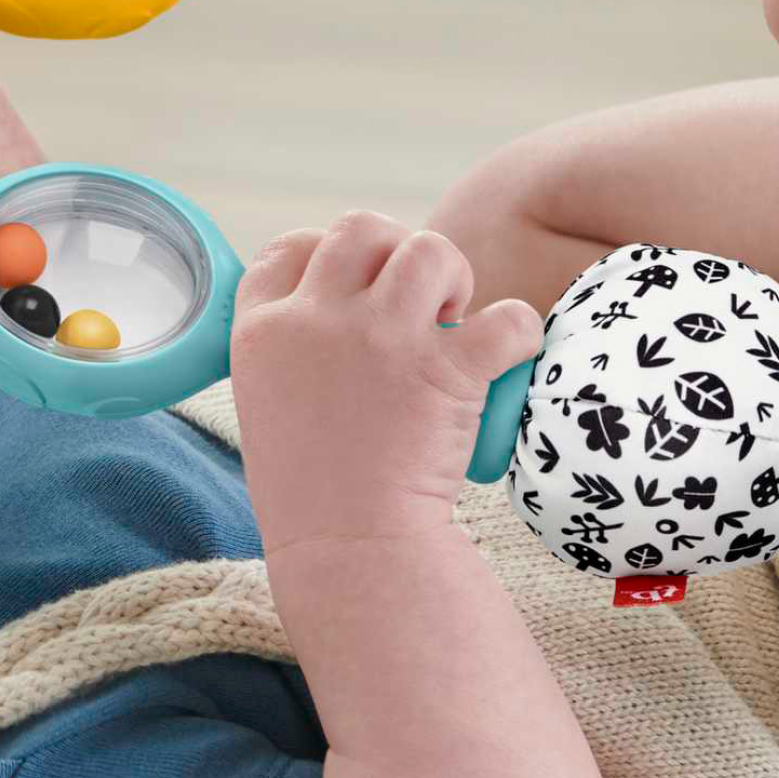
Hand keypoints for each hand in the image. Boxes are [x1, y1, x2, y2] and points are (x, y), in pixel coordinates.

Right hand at [230, 212, 543, 554]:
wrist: (349, 548)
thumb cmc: (314, 492)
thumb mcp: (270, 406)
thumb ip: (296, 351)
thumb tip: (346, 310)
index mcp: (262, 332)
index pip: (288, 248)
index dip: (329, 254)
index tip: (355, 287)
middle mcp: (316, 322)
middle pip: (362, 228)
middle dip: (398, 252)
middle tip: (417, 308)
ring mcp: (379, 340)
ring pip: (430, 249)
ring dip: (452, 279)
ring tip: (454, 326)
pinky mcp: (445, 369)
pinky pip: (506, 315)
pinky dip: (517, 331)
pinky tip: (505, 358)